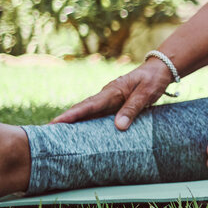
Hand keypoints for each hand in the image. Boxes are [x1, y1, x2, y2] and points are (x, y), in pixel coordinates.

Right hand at [49, 57, 174, 130]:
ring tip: (58, 136)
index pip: (88, 105)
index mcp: (112, 91)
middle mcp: (106, 96)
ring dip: (74, 124)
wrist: (159, 70)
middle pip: (82, 110)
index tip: (55, 123)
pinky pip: (98, 116)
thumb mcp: (146, 93)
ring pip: (88, 114)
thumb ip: (132, 108)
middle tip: (47, 132)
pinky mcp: (114, 106)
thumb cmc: (153, 80)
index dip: (72, 115)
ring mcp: (109, 101)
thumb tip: (119, 126)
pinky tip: (81, 134)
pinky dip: (87, 124)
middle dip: (65, 120)